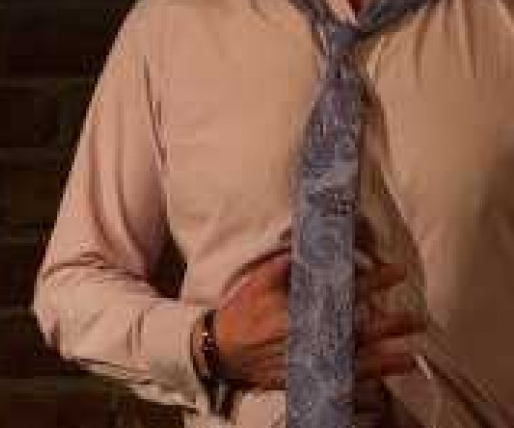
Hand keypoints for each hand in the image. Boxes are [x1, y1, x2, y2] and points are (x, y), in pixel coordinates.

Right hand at [199, 249, 424, 389]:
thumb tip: (305, 249)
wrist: (220, 352)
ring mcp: (307, 362)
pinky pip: (337, 385)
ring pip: (353, 362)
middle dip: (389, 325)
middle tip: (417, 319)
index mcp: (299, 311)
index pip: (344, 292)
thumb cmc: (238, 316)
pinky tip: (380, 386)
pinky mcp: (304, 380)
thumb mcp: (256, 285)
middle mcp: (309, 338)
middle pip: (357, 331)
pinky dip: (359, 386)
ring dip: (383, 359)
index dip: (373, 281)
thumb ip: (280, 267)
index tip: (396, 272)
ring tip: (409, 356)